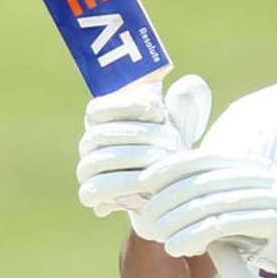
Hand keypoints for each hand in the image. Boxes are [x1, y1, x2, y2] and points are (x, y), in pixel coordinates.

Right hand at [76, 75, 210, 226]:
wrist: (171, 178)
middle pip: (99, 135)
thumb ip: (188, 98)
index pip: (97, 109)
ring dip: (130, 160)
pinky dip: (119, 187)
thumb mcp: (184, 118)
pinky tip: (148, 184)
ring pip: (95, 162)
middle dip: (137, 135)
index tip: (159, 109)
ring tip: (161, 161)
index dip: (126, 106)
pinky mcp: (93, 193)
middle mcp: (90, 141)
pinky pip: (93, 191)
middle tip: (170, 139)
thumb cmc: (172, 141)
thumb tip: (188, 85)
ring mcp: (88, 167)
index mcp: (102, 117)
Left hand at [134, 150, 276, 257]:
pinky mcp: (275, 222)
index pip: (202, 158)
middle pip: (205, 182)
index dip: (169, 168)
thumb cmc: (218, 239)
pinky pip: (224, 225)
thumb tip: (146, 177)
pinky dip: (193, 236)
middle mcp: (264, 174)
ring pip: (211, 204)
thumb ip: (185, 189)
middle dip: (169, 199)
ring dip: (177, 219)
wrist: (257, 273)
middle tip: (146, 216)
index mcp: (247, 162)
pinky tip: (175, 246)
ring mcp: (274, 197)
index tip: (142, 182)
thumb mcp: (203, 207)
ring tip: (156, 233)